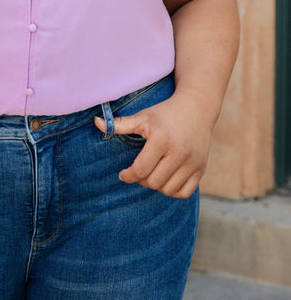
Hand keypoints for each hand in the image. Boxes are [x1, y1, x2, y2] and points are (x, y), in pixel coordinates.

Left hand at [94, 92, 211, 198]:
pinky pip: (185, 192)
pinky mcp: (202, 168)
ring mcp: (193, 162)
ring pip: (168, 190)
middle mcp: (179, 152)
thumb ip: (119, 124)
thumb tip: (96, 122)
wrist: (196, 107)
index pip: (140, 169)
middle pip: (153, 182)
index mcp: (161, 139)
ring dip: (156, 185)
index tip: (123, 174)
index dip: (128, 175)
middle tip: (138, 171)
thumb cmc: (165, 112)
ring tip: (151, 173)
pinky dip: (173, 191)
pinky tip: (166, 179)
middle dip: (141, 179)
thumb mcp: (143, 116)